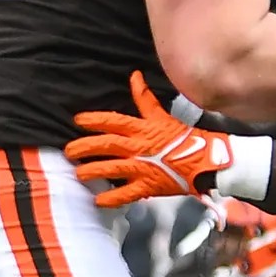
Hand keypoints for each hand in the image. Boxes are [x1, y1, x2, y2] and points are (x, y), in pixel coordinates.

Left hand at [66, 73, 240, 208]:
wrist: (206, 161)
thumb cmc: (184, 137)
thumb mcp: (162, 115)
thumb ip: (144, 98)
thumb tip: (134, 75)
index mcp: (143, 129)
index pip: (114, 121)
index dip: (94, 120)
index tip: (77, 120)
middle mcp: (139, 147)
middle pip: (107, 145)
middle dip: (85, 147)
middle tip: (69, 150)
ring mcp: (142, 167)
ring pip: (112, 168)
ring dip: (93, 171)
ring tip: (78, 174)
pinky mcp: (148, 186)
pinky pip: (126, 194)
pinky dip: (112, 198)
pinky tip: (98, 200)